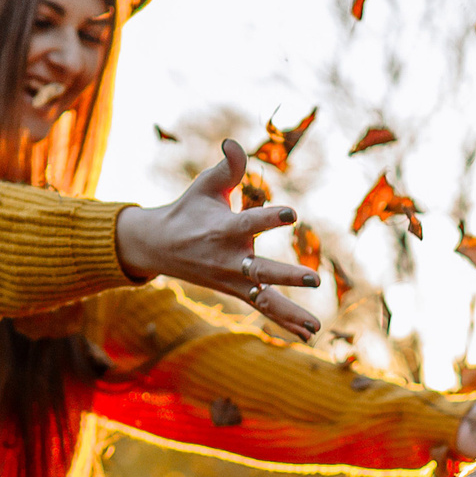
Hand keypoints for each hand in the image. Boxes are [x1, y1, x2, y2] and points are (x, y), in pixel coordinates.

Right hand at [114, 139, 322, 339]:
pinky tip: (309, 334)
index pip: (250, 223)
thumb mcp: (206, 185)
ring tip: (316, 326)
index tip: (292, 214)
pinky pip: (263, 308)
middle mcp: (229, 259)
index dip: (270, 218)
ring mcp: (233, 279)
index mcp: (223, 229)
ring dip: (291, 312)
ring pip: (264, 298)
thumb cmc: (190, 210)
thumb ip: (228, 167)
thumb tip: (234, 142)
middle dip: (287, 275)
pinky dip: (285, 322)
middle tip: (314, 278)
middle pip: (261, 270)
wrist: (159, 246)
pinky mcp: (237, 290)